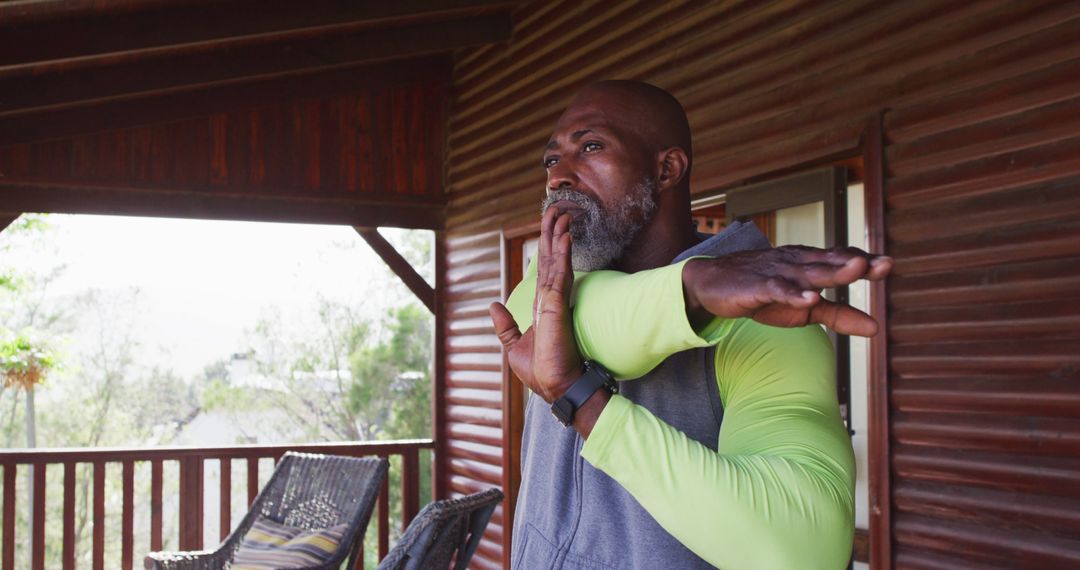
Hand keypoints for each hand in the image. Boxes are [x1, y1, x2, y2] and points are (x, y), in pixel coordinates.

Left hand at [489, 207, 582, 403]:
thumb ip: (505, 326)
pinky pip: (560, 275)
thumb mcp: (513, 346)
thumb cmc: (542, 371)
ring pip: (558, 261)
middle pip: (552, 259)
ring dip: (559, 236)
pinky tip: (564, 237)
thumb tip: (492, 306)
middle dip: (553, 233)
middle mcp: (551, 299)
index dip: (547, 247)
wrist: (556, 387)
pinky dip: (562, 254)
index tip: (551, 226)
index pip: (545, 269)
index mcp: (543, 306)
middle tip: (558, 210)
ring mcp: (556, 301)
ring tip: (562, 214)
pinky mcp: (557, 307)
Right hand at [682, 246, 891, 336]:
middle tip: (884, 264)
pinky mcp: (757, 286)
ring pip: (809, 272)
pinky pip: (777, 289)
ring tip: (857, 270)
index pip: (841, 260)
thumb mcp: (805, 309)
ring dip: (833, 271)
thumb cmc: (763, 293)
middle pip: (830, 263)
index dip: (864, 262)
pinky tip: (809, 299)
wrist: (712, 285)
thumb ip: (840, 315)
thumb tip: (876, 328)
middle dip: (856, 263)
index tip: (887, 266)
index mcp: (811, 265)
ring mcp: (777, 273)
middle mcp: (797, 264)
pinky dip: (793, 294)